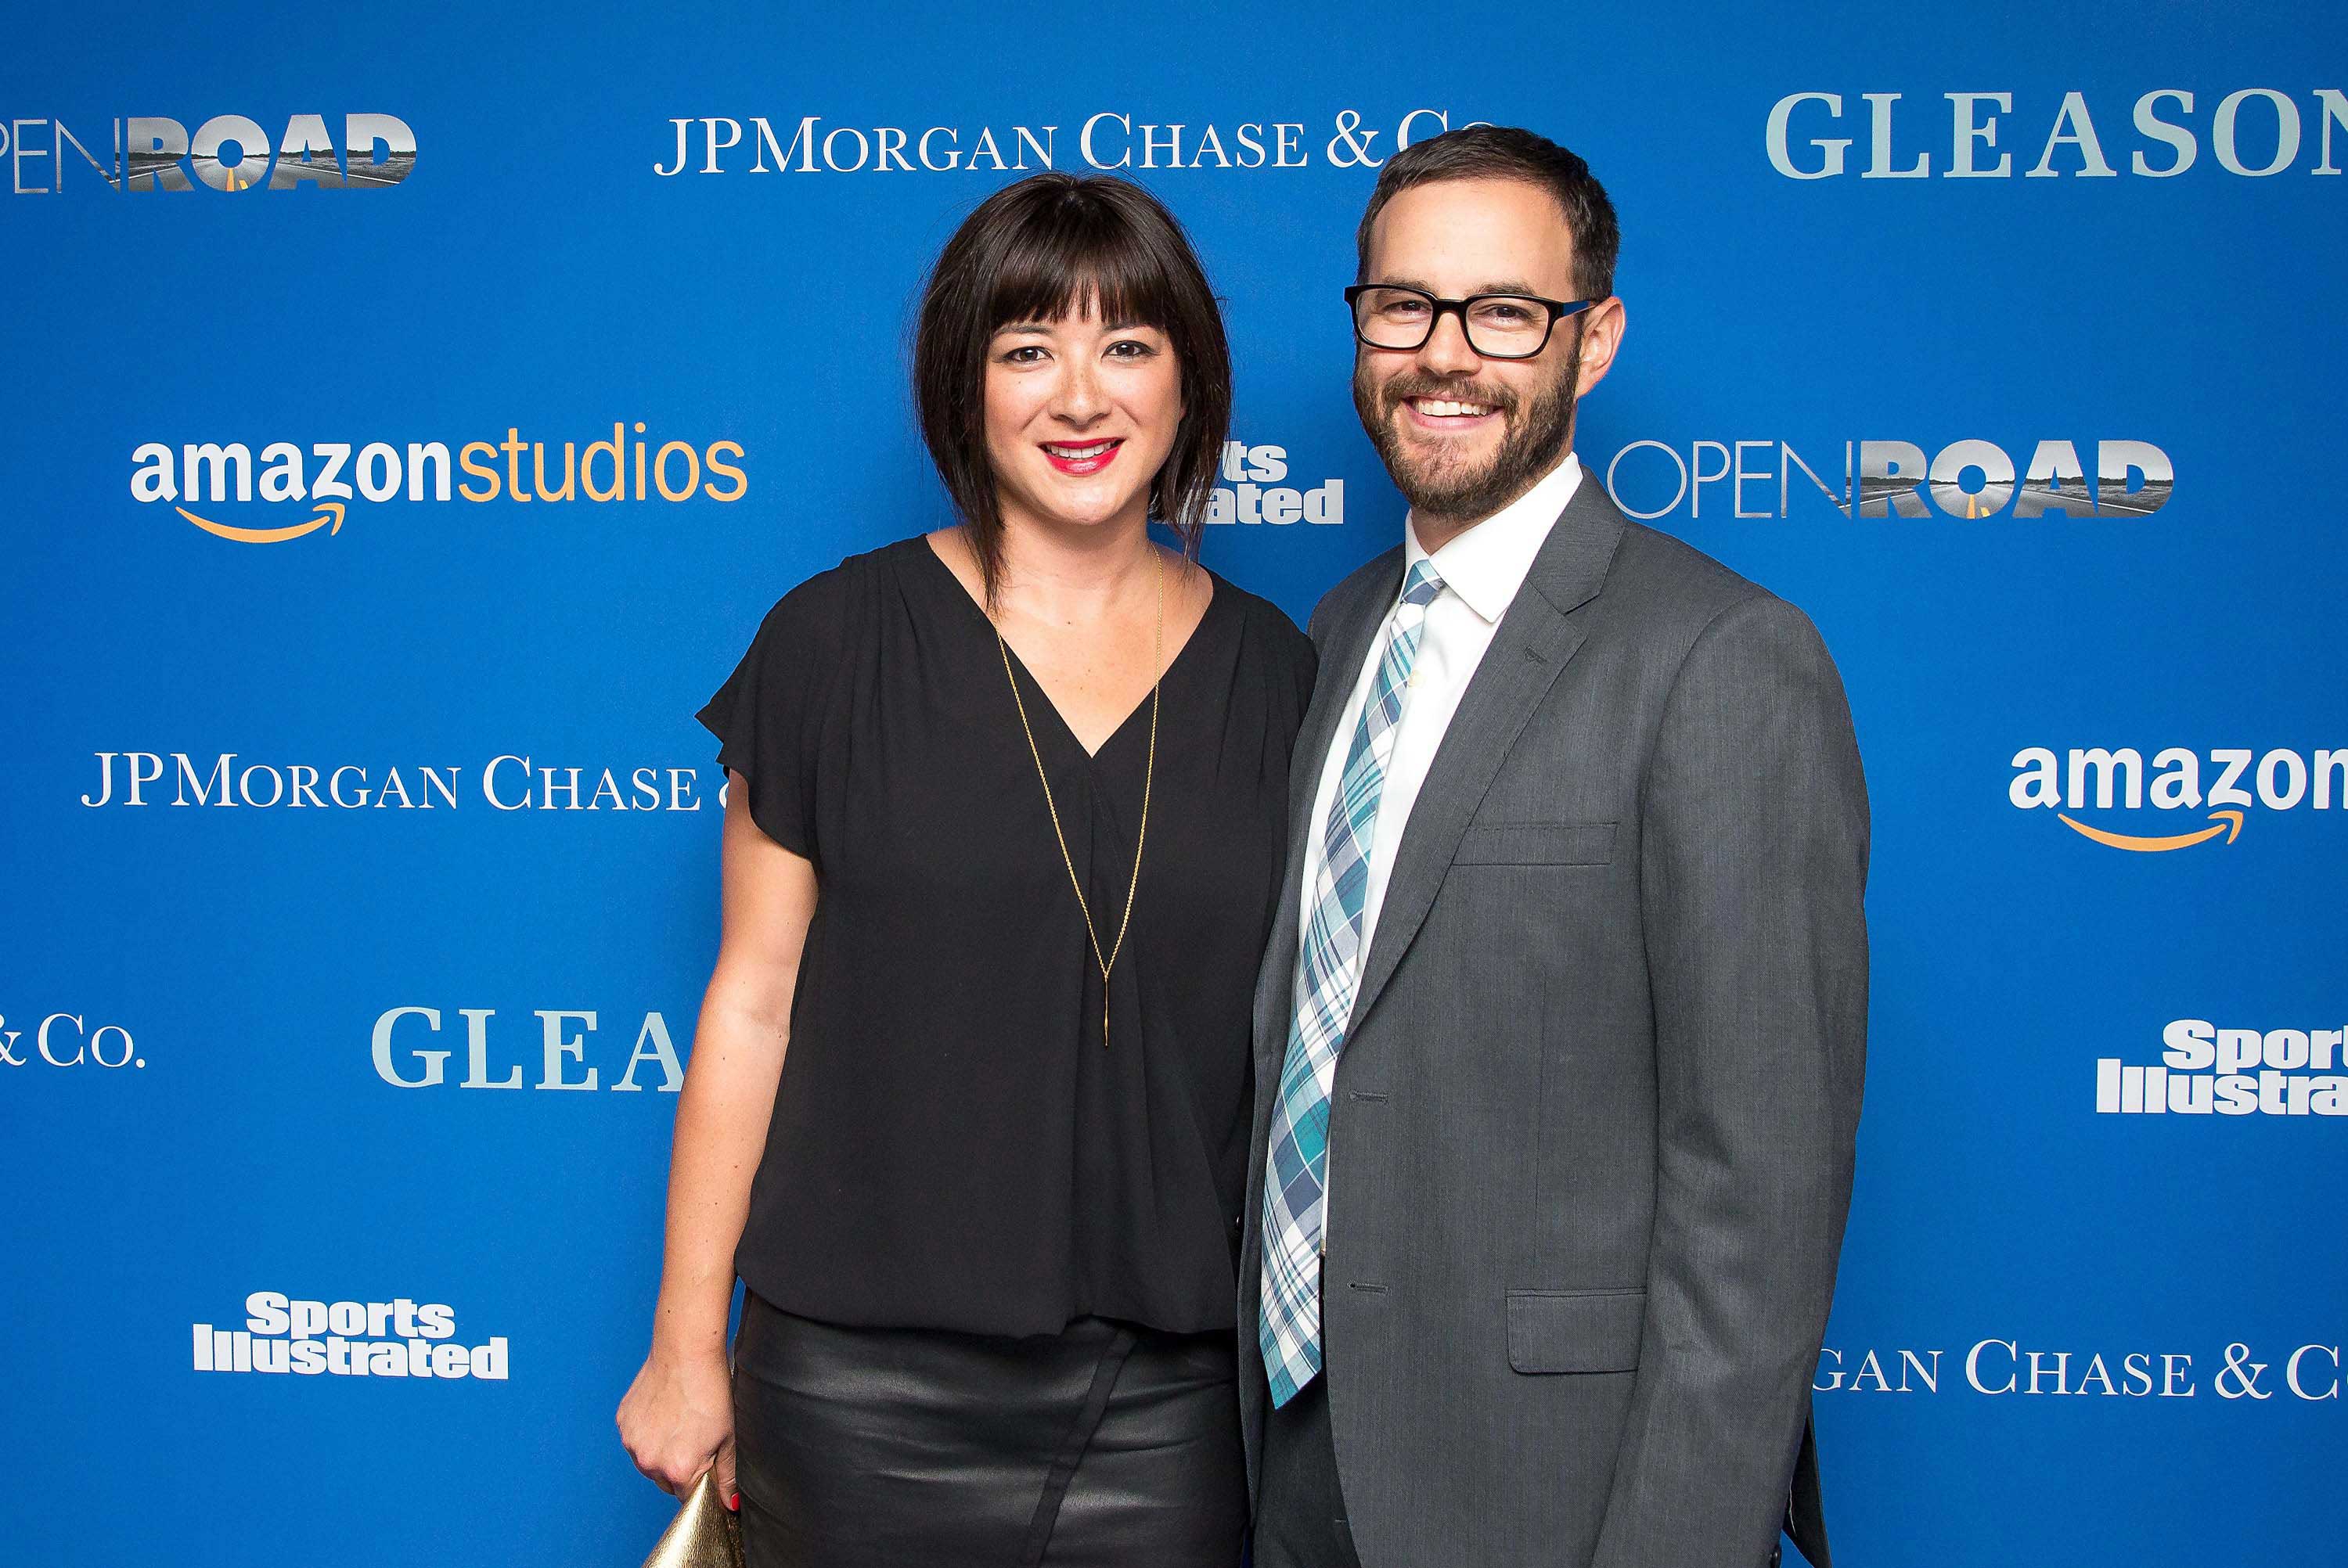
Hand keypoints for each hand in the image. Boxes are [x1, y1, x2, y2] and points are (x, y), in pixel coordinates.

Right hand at [617, 1345, 737, 1508]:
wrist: (686, 1353)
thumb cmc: (711, 1392)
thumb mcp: (728, 1438)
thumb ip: (727, 1476)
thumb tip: (730, 1504)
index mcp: (678, 1470)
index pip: (688, 1496)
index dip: (700, 1481)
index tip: (706, 1463)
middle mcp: (649, 1462)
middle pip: (666, 1481)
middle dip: (680, 1468)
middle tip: (695, 1437)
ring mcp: (632, 1442)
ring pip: (649, 1461)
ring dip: (661, 1451)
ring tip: (679, 1421)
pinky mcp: (623, 1423)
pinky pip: (636, 1440)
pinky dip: (648, 1432)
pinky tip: (664, 1411)